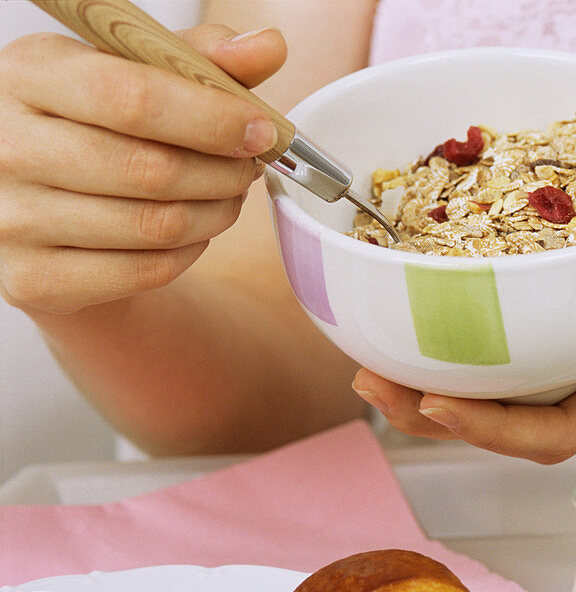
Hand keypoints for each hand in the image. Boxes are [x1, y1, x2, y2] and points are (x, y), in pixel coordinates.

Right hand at [0, 24, 286, 314]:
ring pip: (157, 225)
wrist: (38, 205)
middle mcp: (6, 146)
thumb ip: (199, 58)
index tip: (261, 130)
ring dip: (217, 213)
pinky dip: (190, 252)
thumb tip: (268, 47)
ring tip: (228, 194)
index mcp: (27, 74)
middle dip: (224, 171)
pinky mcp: (33, 279)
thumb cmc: (95, 125)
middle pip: (152, 169)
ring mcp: (12, 219)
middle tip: (248, 167)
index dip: (212, 118)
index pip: (134, 99)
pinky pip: (146, 270)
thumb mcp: (135, 73)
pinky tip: (194, 229)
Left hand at [352, 134, 575, 462]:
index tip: (437, 404)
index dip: (494, 431)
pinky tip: (397, 318)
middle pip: (503, 423)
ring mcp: (559, 350)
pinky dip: (440, 340)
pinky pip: (487, 345)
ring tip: (364, 361)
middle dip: (433, 415)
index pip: (556, 431)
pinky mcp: (541, 317)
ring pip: (485, 390)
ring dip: (421, 385)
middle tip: (371, 383)